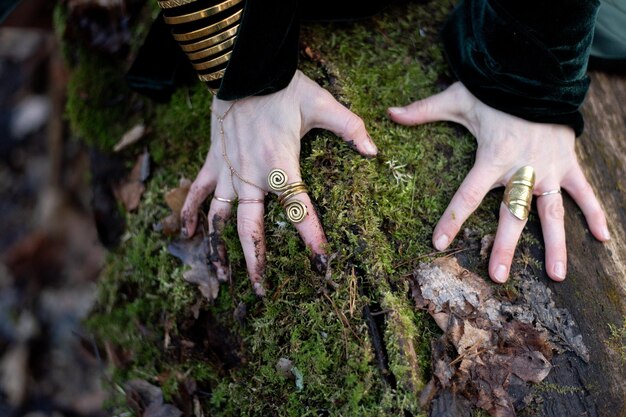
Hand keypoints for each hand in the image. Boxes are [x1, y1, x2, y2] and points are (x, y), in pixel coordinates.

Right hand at [181, 70, 377, 294]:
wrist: (242, 67)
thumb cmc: (283, 87)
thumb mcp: (322, 103)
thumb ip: (350, 128)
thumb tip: (374, 152)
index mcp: (281, 165)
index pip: (299, 209)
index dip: (311, 237)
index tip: (321, 263)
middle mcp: (251, 175)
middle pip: (252, 227)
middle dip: (257, 262)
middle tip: (261, 291)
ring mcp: (228, 171)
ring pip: (221, 218)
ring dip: (220, 248)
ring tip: (223, 277)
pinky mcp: (213, 162)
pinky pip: (199, 192)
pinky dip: (190, 213)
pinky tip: (186, 235)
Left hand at [388, 82, 609, 282]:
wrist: (537, 72)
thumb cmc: (495, 88)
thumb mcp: (457, 98)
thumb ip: (424, 110)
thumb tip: (390, 113)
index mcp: (492, 157)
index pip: (468, 194)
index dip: (452, 219)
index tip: (439, 243)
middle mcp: (522, 168)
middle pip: (512, 214)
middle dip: (504, 247)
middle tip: (498, 277)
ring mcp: (548, 169)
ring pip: (552, 213)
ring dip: (555, 245)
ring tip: (556, 276)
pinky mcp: (568, 163)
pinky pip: (584, 192)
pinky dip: (596, 213)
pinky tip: (605, 238)